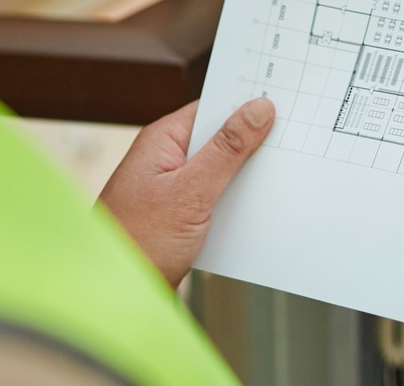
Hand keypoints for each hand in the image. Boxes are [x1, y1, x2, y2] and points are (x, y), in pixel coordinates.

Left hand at [97, 97, 275, 287]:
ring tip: (275, 177)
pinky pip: (215, 196)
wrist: (114, 300)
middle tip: (289, 141)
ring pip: (220, 169)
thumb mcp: (190, 192)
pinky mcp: (180, 214)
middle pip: (219, 137)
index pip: (211, 106)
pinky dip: (234, 199)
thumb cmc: (135, 244)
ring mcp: (172, 188)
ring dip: (243, 175)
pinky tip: (254, 208)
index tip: (282, 103)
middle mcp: (165, 159)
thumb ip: (226, 149)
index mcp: (161, 141)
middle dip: (250, 141)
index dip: (245, 104)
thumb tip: (257, 109)